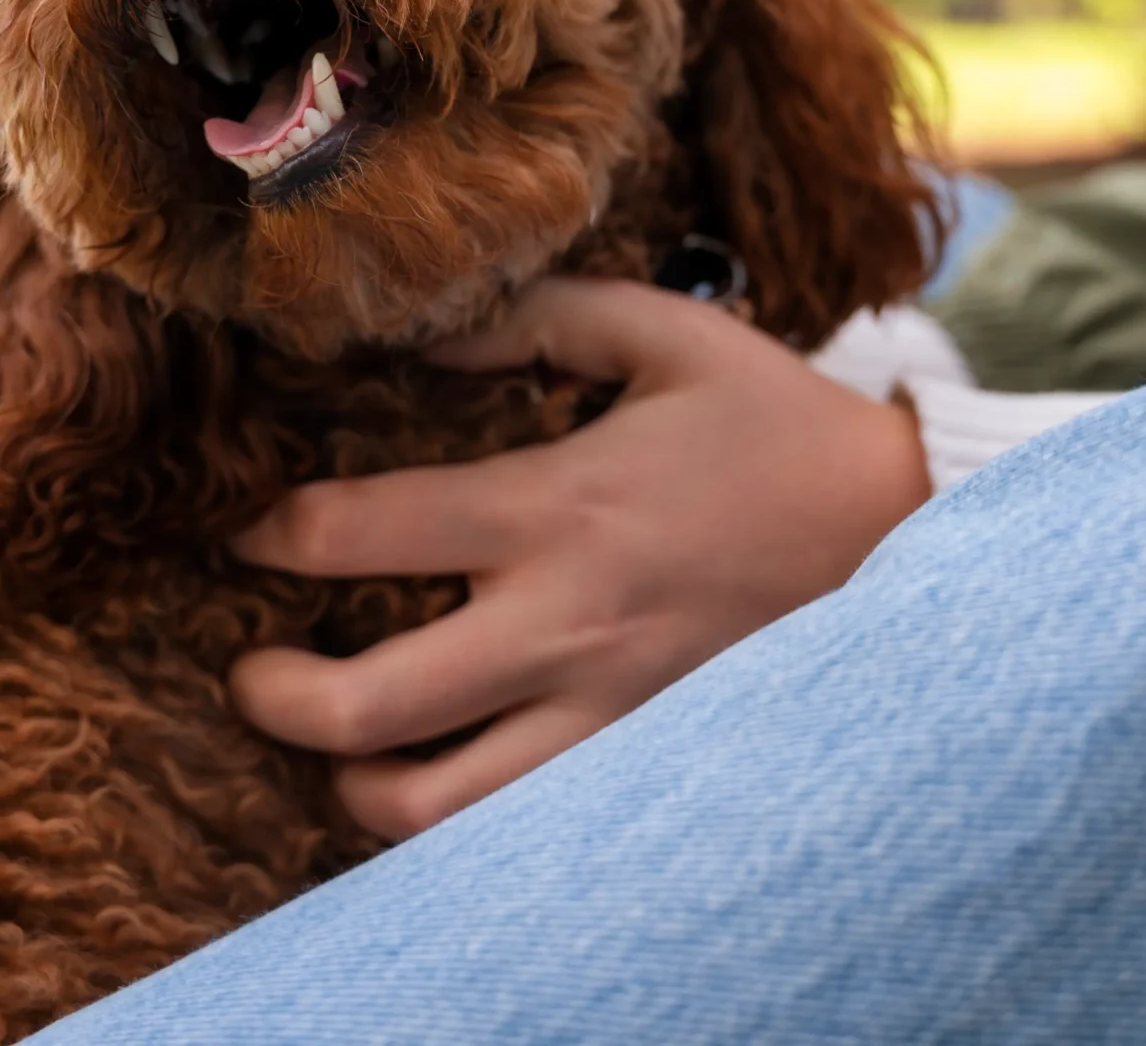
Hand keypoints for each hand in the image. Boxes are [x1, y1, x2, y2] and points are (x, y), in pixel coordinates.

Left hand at [229, 276, 929, 839]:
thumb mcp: (660, 331)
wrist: (901, 531)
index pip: (358, 534)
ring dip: (352, 781)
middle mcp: (561, 626)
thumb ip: (533, 318)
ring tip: (337, 744)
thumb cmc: (772, 422)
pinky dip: (448, 820)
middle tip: (249, 671)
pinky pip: (512, 828)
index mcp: (554, 507)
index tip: (244, 528)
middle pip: (366, 710)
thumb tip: (422, 335)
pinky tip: (434, 775)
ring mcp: (598, 712)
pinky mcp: (633, 761)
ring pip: (429, 807)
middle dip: (273, 696)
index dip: (268, 533)